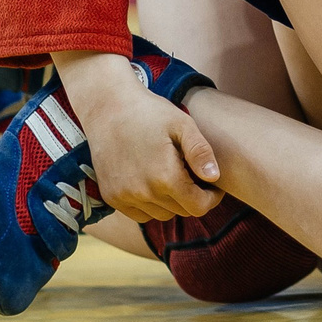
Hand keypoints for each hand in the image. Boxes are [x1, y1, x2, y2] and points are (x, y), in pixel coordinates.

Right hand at [54, 49, 221, 223]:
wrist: (107, 107)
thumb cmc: (149, 112)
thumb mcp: (182, 124)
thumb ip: (200, 152)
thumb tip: (214, 177)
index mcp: (165, 177)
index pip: (198, 207)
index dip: (212, 198)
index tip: (213, 184)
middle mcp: (143, 193)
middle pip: (181, 211)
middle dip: (193, 197)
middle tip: (192, 174)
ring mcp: (124, 197)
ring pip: (161, 215)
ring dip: (171, 202)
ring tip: (171, 174)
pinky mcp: (111, 197)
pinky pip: (140, 214)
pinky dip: (150, 204)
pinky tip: (151, 181)